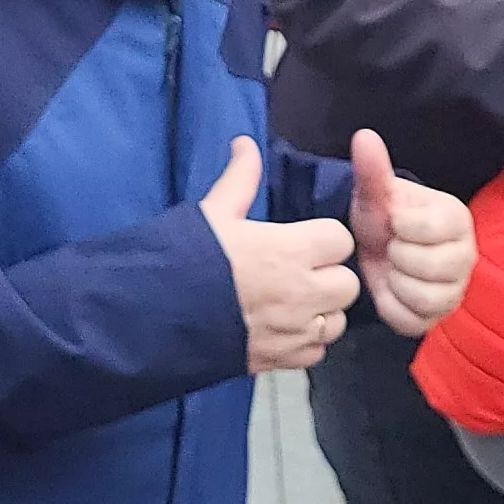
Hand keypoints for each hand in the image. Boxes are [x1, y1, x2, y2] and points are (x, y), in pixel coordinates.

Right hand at [199, 137, 362, 373]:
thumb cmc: (187, 259)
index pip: (341, 240)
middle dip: (328, 277)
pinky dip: (305, 343)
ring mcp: (294, 331)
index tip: (303, 242)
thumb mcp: (213, 212)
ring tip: (292, 304)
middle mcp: (302, 293)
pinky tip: (281, 330)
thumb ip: (240, 179)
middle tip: (299, 273)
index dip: (323, 239)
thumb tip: (246, 143)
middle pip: (347, 284)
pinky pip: (316, 353)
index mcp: (290, 250)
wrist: (156, 317)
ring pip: (336, 322)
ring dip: (321, 313)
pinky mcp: (282, 360)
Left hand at [346, 131, 474, 336]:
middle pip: (429, 267)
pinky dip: (393, 309)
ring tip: (392, 268)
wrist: (378, 248)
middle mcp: (466, 255)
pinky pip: (415, 322)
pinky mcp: (439, 316)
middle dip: (398, 256)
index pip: (429, 228)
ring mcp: (456, 289)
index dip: (401, 226)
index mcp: (456, 218)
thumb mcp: (375, 193)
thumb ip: (373, 169)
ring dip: (396, 283)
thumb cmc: (384, 217)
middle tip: (393, 247)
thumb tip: (364, 136)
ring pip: (426, 298)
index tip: (396, 221)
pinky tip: (390, 291)